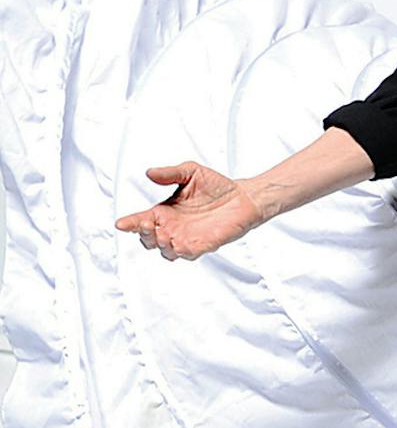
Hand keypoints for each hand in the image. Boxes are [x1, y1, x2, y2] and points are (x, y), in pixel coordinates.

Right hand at [114, 162, 268, 260]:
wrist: (243, 196)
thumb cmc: (216, 186)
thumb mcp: (190, 172)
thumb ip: (170, 174)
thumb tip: (149, 172)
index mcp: (164, 212)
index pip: (140, 221)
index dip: (129, 223)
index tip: (121, 223)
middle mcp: (172, 227)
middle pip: (148, 239)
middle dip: (143, 234)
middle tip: (146, 224)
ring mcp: (186, 238)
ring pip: (165, 251)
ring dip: (160, 245)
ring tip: (162, 234)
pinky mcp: (203, 245)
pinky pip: (187, 254)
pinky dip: (179, 252)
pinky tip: (177, 244)